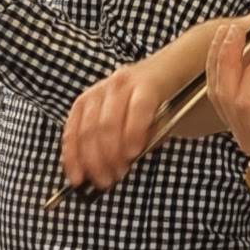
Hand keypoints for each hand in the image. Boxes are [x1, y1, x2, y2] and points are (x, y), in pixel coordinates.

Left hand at [61, 59, 177, 191]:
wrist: (176, 68)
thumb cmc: (150, 104)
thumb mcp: (125, 124)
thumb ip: (114, 146)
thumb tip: (104, 172)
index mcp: (90, 99)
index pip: (73, 131)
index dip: (73, 158)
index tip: (77, 180)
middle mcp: (102, 89)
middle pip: (90, 130)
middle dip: (95, 161)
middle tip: (104, 181)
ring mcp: (124, 85)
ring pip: (108, 123)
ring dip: (112, 153)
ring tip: (120, 172)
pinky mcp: (147, 85)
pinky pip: (137, 112)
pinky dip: (133, 134)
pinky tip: (133, 151)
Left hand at [200, 33, 249, 197]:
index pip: (247, 106)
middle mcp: (248, 139)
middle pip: (225, 97)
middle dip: (227, 60)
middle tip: (235, 31)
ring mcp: (242, 132)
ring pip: (218, 96)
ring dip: (219, 62)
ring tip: (225, 34)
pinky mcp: (242, 123)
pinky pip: (222, 96)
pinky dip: (221, 71)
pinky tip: (226, 52)